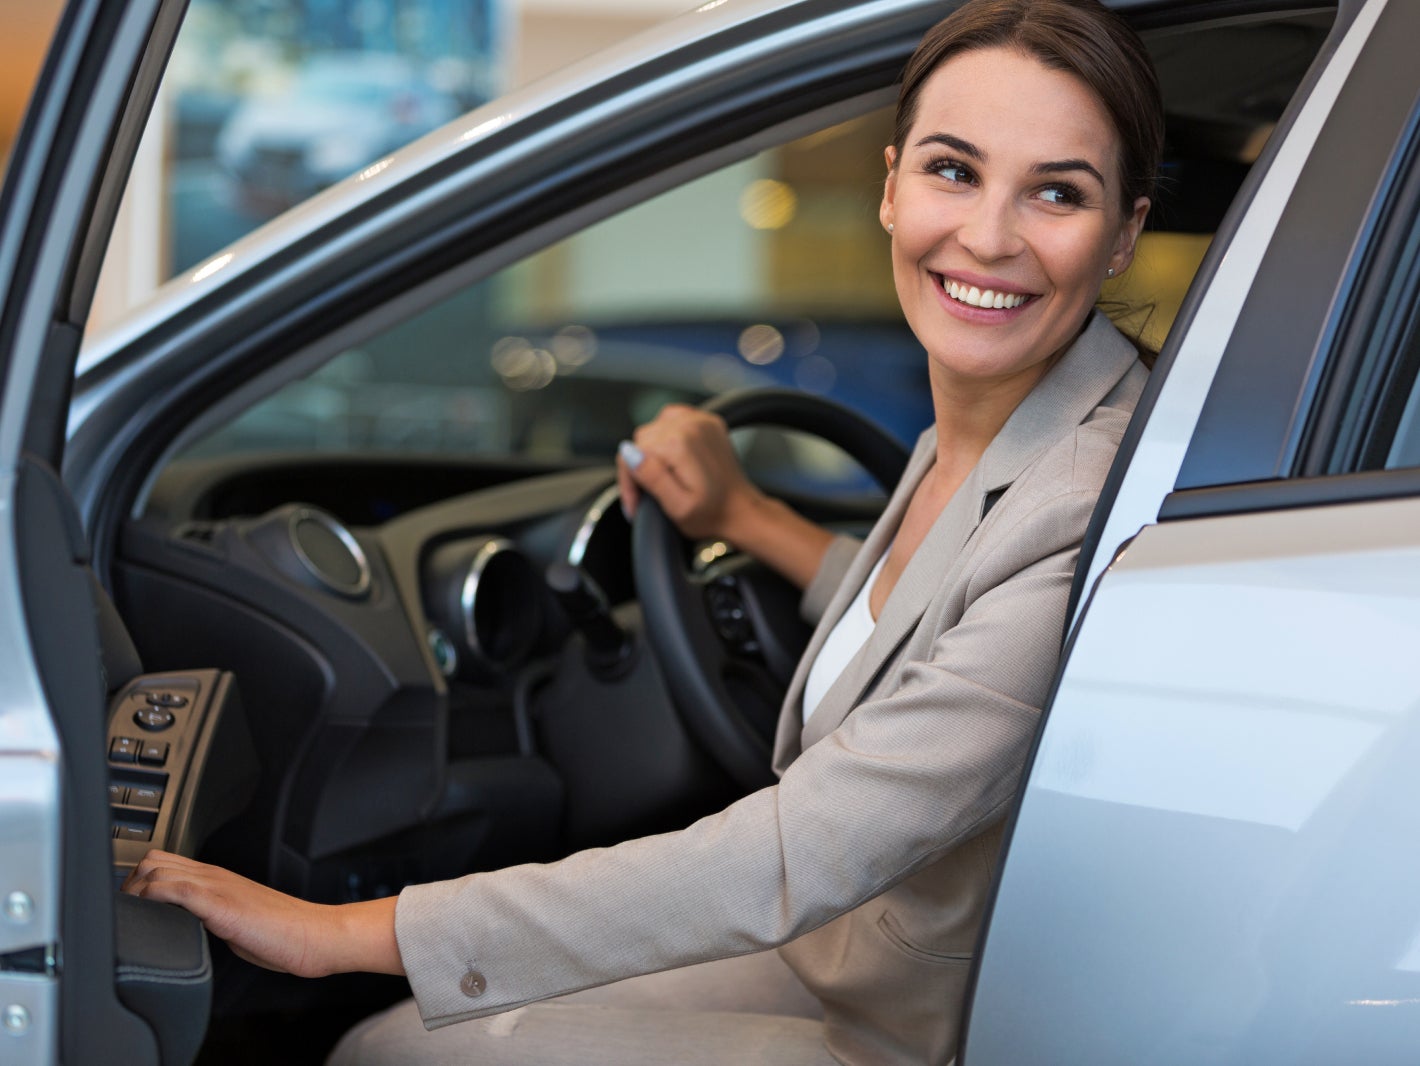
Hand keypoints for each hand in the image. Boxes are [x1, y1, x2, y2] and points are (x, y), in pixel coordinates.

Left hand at [122, 850, 401, 977]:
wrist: (312, 934)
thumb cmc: (282, 933)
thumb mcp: (235, 921)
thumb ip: (209, 915)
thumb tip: (185, 926)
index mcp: (218, 878)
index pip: (165, 862)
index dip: (139, 879)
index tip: (127, 901)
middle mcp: (214, 876)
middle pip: (153, 859)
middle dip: (129, 882)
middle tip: (123, 908)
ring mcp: (216, 886)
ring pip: (158, 868)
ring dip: (135, 889)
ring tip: (128, 912)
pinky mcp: (219, 903)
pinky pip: (174, 889)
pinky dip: (152, 896)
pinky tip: (148, 911)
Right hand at [616, 403, 761, 541]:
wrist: (741, 510)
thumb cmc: (712, 514)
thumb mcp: (677, 507)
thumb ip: (652, 477)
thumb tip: (629, 452)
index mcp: (680, 445)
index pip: (632, 453)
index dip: (629, 481)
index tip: (637, 504)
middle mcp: (690, 426)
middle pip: (641, 439)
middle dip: (639, 467)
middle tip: (649, 494)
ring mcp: (700, 421)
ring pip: (654, 428)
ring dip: (653, 451)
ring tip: (664, 476)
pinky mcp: (707, 423)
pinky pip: (672, 420)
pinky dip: (667, 436)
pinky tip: (674, 457)